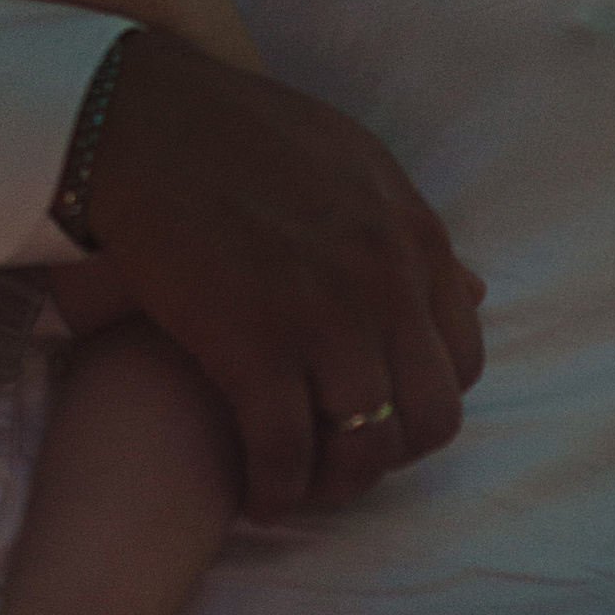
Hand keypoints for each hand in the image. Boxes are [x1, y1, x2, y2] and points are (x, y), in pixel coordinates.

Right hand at [73, 32, 484, 518]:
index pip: (462, 361)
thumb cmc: (238, 133)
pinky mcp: (253, 349)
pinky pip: (286, 455)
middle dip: (389, 454)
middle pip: (429, 419)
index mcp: (414, 238)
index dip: (422, 403)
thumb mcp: (355, 165)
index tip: (380, 413)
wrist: (143, 122)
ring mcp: (324, 319)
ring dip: (335, 483)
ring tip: (300, 484)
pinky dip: (275, 490)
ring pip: (366, 449)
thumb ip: (410, 237)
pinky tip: (257, 492)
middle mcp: (386, 285)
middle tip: (341, 459)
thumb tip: (470, 291)